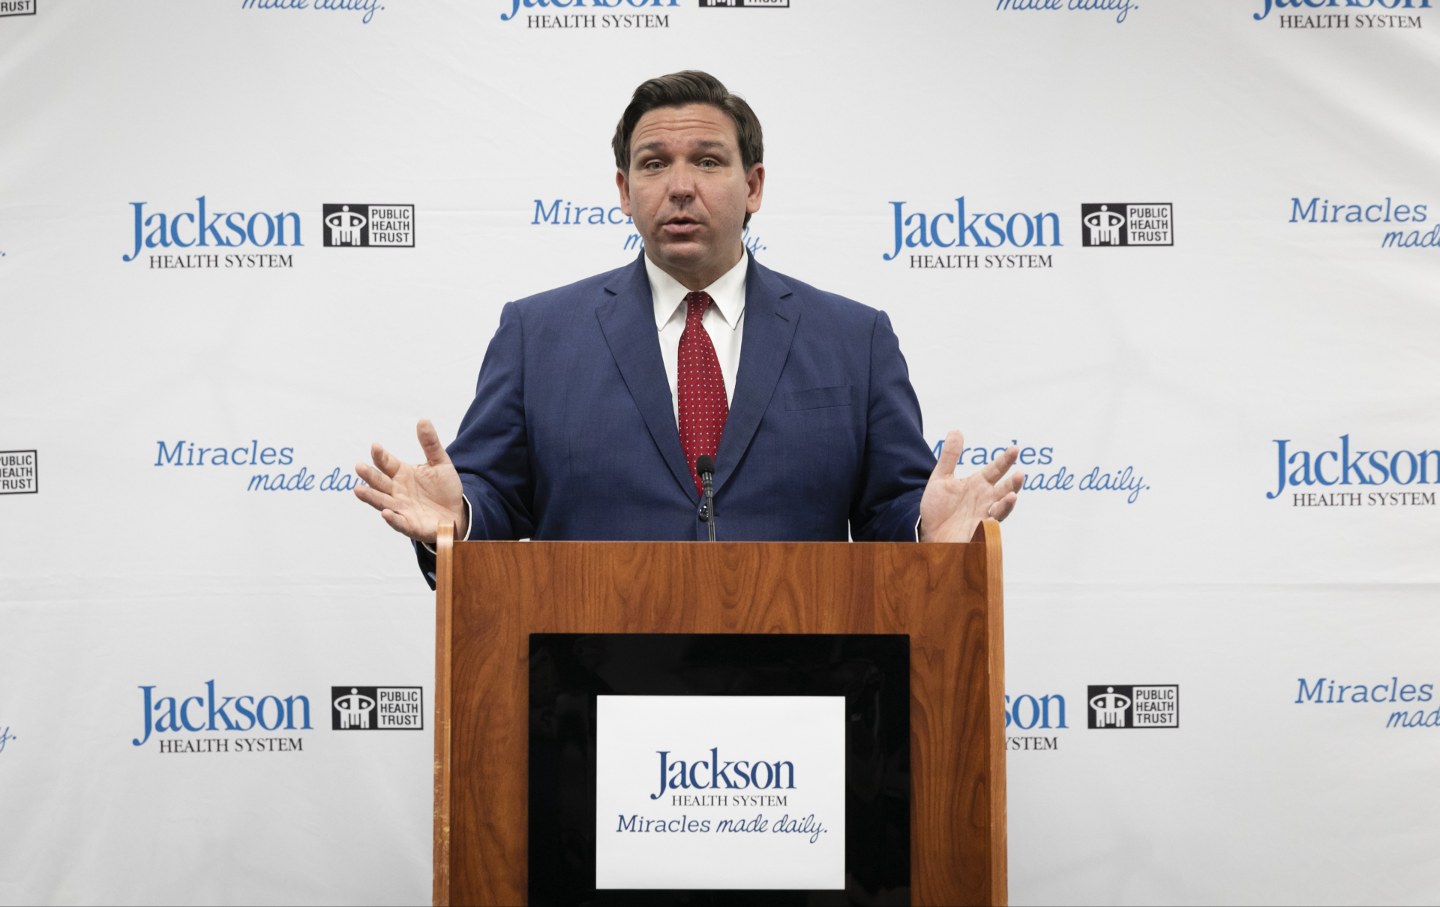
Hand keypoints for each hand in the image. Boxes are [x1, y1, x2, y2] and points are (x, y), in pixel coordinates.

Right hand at [354, 419, 466, 543]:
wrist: (457, 512)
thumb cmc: (444, 488)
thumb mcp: (440, 463)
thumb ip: (430, 444)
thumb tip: (423, 419)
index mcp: (401, 473)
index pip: (386, 463)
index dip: (380, 455)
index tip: (375, 445)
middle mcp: (396, 490)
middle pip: (379, 482)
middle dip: (369, 475)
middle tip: (359, 466)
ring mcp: (401, 508)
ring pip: (382, 502)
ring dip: (371, 497)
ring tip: (358, 490)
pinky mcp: (410, 525)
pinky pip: (399, 522)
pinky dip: (392, 519)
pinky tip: (385, 513)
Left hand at [918, 429, 1022, 542]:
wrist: (927, 532)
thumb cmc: (938, 507)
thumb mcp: (941, 478)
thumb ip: (950, 456)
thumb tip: (956, 430)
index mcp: (979, 484)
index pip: (996, 469)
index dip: (1006, 460)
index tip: (1015, 449)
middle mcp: (985, 499)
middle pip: (1004, 489)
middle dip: (1013, 483)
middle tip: (1019, 474)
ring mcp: (984, 515)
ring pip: (1001, 508)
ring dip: (1008, 503)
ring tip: (1013, 495)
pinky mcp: (978, 532)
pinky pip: (989, 527)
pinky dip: (993, 523)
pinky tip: (992, 518)